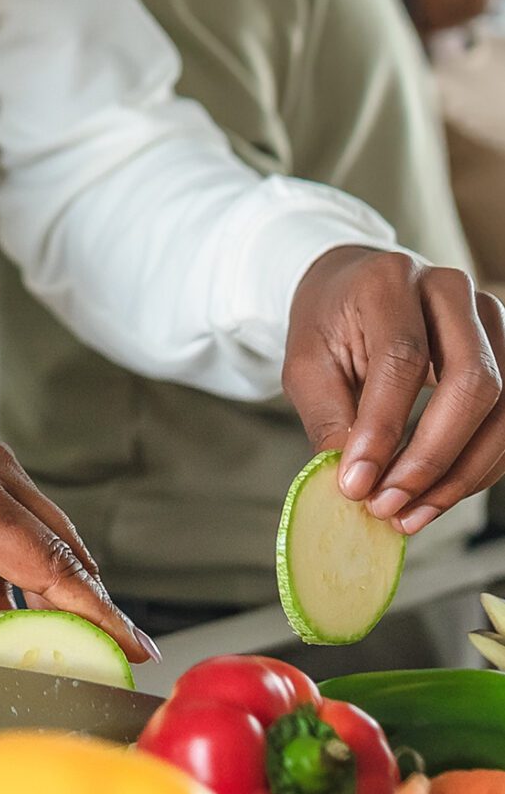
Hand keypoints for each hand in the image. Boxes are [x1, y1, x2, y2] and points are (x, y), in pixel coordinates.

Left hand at [0, 337, 158, 664]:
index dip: (99, 615)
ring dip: (57, 583)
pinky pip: (16, 519)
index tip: (139, 649)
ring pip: (44, 531)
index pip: (53, 567)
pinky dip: (21, 564)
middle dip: (91, 603)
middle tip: (115, 656)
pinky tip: (5, 609)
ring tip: (69, 639)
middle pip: (63, 547)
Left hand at [284, 247, 504, 532]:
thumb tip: (355, 484)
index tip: (357, 484)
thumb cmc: (329, 326)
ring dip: (460, 473)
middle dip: (432, 456)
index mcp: (390, 281)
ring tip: (409, 512)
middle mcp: (450, 291)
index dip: (383, 428)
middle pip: (472, 381)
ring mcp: (490, 318)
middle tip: (389, 504)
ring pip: (503, 407)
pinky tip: (436, 497)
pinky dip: (478, 467)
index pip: (401, 358)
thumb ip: (329, 418)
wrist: (354, 288)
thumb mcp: (307, 364)